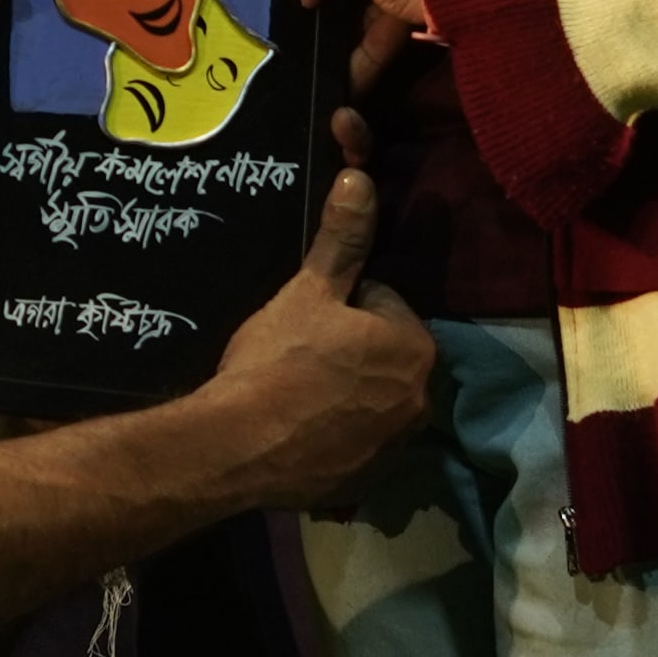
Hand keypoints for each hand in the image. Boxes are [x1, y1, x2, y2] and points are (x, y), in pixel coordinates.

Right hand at [205, 149, 433, 503]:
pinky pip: (357, 441)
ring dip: (345, 392)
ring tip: (293, 391)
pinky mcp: (369, 480)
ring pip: (371, 398)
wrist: (235, 446)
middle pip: (382, 354)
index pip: (383, 304)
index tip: (304, 320)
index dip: (341, 306)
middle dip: (350, 350)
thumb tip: (359, 176)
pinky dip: (335, 434)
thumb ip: (343, 237)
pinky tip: (297, 428)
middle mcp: (421, 398)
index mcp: (416, 346)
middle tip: (296, 354)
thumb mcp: (308, 290)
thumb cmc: (276, 359)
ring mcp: (396, 445)